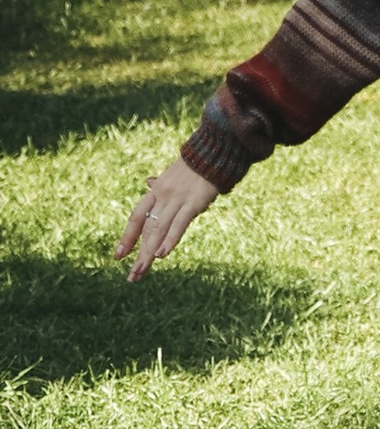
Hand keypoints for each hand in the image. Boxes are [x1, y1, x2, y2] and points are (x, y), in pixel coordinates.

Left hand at [118, 157, 219, 278]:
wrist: (212, 153)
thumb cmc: (195, 166)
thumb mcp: (172, 174)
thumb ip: (160, 184)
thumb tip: (149, 182)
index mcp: (156, 191)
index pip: (137, 217)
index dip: (127, 237)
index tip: (118, 255)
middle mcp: (162, 196)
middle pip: (147, 228)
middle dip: (138, 253)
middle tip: (131, 275)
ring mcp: (177, 200)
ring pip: (158, 229)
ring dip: (149, 252)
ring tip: (140, 270)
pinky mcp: (193, 203)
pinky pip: (179, 224)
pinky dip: (169, 239)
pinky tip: (161, 254)